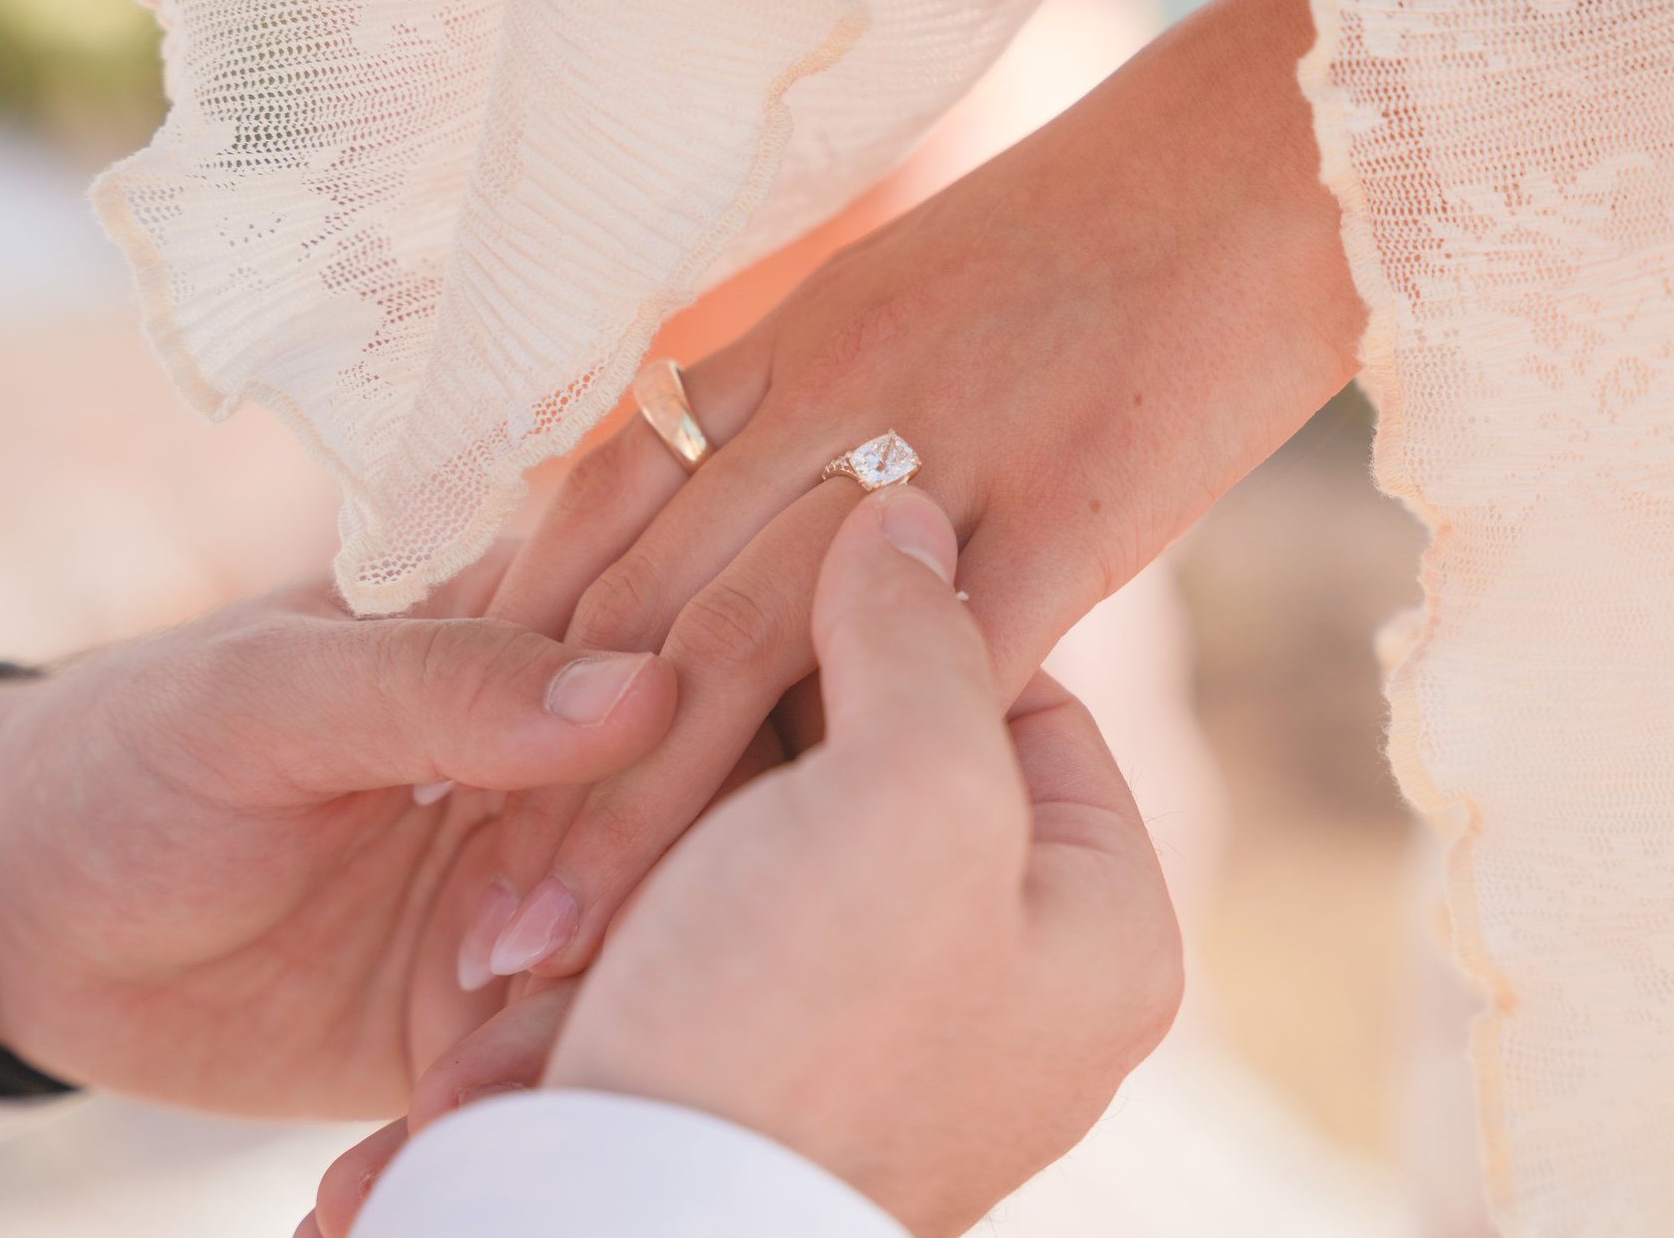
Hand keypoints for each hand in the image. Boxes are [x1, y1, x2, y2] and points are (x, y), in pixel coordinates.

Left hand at [0, 555, 676, 1116]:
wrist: (20, 921)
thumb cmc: (130, 756)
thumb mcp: (262, 699)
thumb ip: (444, 685)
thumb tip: (650, 689)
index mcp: (544, 625)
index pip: (705, 648)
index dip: (676, 749)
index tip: (555, 851)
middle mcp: (586, 751)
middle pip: (731, 807)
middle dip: (637, 902)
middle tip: (493, 959)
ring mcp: (568, 877)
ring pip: (681, 942)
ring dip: (581, 1022)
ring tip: (452, 1078)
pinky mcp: (523, 1001)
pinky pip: (583, 1051)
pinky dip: (522, 1105)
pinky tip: (412, 1143)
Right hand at [331, 489, 1182, 1237]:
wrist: (610, 1233)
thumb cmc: (796, 1023)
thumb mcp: (912, 793)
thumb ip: (927, 637)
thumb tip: (911, 509)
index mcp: (1102, 929)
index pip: (1024, 691)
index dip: (909, 609)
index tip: (802, 550)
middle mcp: (1010, 983)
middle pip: (899, 753)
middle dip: (780, 699)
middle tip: (694, 633)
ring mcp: (877, 1026)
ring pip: (781, 820)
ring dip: (687, 776)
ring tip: (620, 713)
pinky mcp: (748, 1051)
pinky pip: (700, 905)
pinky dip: (635, 863)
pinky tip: (572, 817)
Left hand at [449, 0, 1359, 990]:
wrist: (1260, 164)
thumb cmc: (1108, 229)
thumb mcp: (918, 286)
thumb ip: (811, 392)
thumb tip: (744, 513)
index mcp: (789, 333)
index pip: (596, 495)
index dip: (498, 635)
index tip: (420, 760)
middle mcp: (832, 389)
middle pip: (638, 595)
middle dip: (523, 761)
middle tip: (439, 908)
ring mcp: (945, 448)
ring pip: (742, 648)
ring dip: (629, 807)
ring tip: (532, 946)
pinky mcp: (1066, 515)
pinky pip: (926, 668)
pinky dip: (837, 783)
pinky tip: (773, 890)